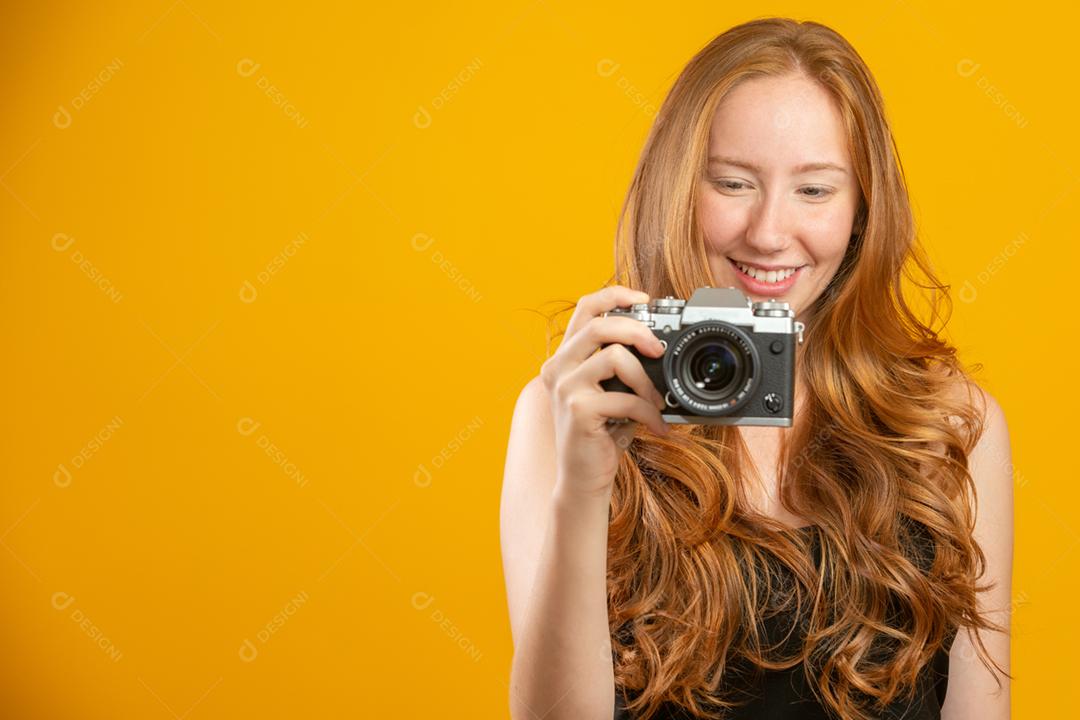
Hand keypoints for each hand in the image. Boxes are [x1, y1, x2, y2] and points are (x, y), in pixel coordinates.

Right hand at [539, 285, 668, 497]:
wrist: (582, 479)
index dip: (615, 294)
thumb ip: (621, 367)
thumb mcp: (610, 392)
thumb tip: (659, 345)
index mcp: (565, 357)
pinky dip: (649, 413)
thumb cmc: (600, 434)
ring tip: (657, 402)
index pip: (585, 307)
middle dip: (639, 331)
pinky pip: (626, 398)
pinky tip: (657, 427)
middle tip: (659, 350)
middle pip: (600, 323)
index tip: (645, 300)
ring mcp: (565, 388)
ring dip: (647, 381)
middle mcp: (558, 367)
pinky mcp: (578, 410)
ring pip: (615, 356)